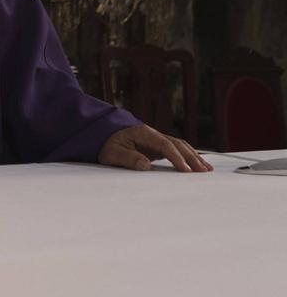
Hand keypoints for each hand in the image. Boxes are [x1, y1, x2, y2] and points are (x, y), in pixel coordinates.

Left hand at [98, 124, 212, 172]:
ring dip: (193, 157)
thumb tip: (145, 165)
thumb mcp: (112, 153)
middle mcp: (153, 135)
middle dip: (191, 158)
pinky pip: (175, 150)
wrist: (101, 135)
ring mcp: (156, 140)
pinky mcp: (156, 147)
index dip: (176, 157)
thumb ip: (127, 158)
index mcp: (143, 134)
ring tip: (206, 170)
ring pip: (179, 146)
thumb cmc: (107, 144)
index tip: (186, 170)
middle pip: (177, 144)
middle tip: (203, 172)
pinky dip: (187, 157)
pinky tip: (196, 166)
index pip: (164, 145)